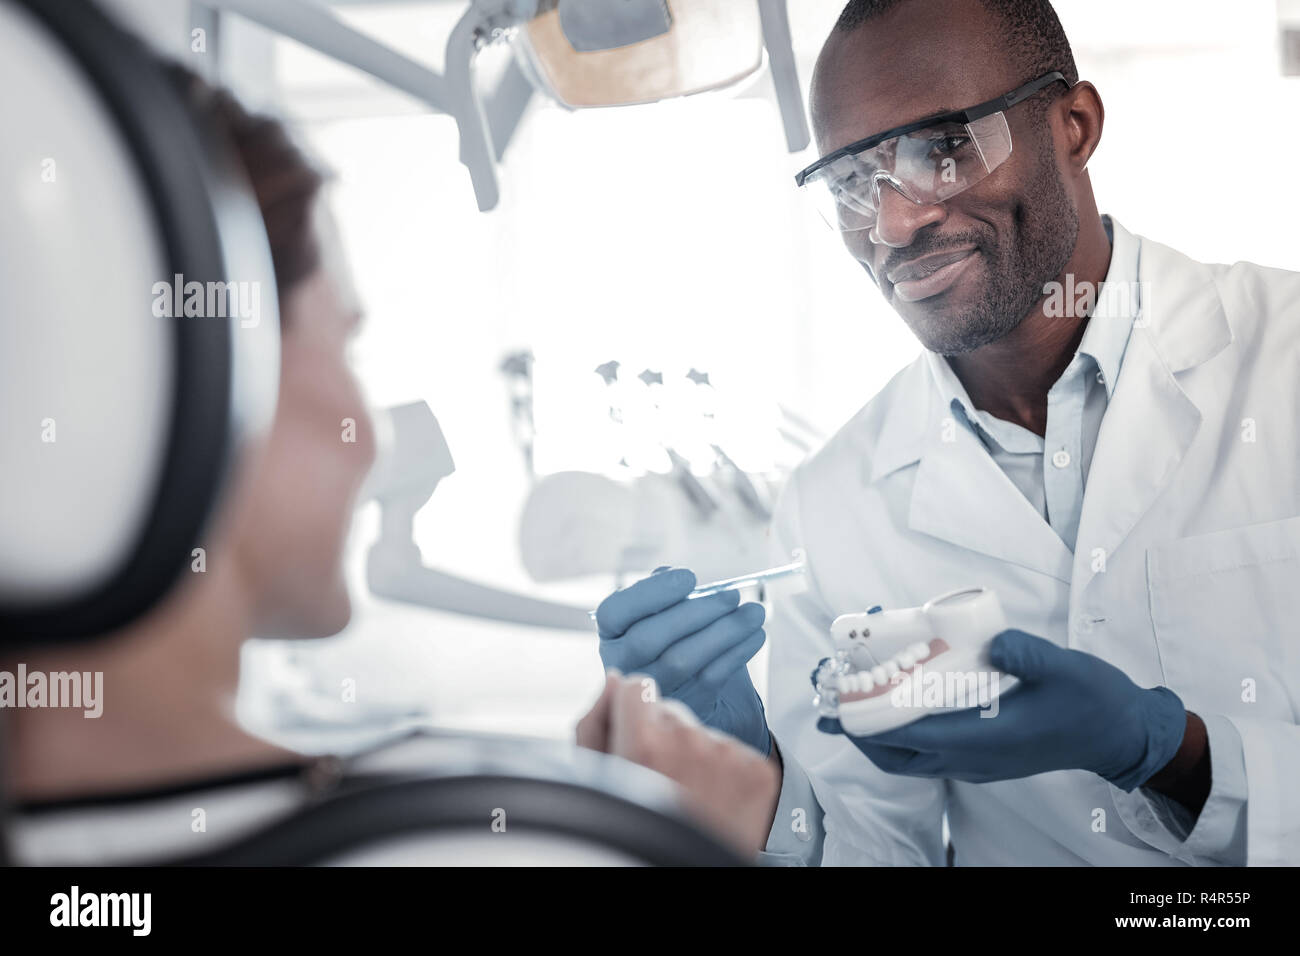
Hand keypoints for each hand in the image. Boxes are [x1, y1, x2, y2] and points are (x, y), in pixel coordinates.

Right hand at [577, 671, 780, 855]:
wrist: (689, 871)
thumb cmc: (635, 836)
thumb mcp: (598, 783)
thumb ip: (596, 724)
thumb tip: (614, 680)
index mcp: (645, 743)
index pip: (638, 686)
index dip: (632, 711)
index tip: (634, 736)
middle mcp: (691, 742)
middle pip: (671, 711)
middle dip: (662, 736)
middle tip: (660, 780)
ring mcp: (729, 755)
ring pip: (702, 732)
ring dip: (694, 755)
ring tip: (688, 796)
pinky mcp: (758, 769)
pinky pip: (733, 751)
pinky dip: (724, 772)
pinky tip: (714, 802)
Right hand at [594, 567, 770, 754]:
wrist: (685, 683)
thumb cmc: (670, 632)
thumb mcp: (658, 610)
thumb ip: (662, 590)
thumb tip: (680, 580)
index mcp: (613, 632)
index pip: (615, 612)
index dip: (651, 593)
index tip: (690, 577)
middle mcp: (622, 662)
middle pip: (649, 638)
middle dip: (695, 613)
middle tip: (731, 595)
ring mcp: (651, 686)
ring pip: (682, 660)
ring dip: (724, 632)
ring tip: (753, 612)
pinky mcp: (682, 702)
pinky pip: (709, 677)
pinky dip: (737, 653)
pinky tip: (755, 635)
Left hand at [819, 629, 1187, 790]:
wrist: (1120, 735)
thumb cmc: (1093, 702)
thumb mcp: (1063, 669)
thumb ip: (1026, 654)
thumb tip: (991, 640)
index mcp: (985, 739)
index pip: (910, 735)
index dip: (871, 719)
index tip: (841, 698)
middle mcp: (973, 758)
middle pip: (898, 756)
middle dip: (861, 732)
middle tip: (832, 704)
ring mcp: (977, 763)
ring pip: (911, 760)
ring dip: (879, 736)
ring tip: (852, 707)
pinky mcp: (984, 758)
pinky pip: (929, 754)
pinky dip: (904, 736)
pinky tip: (899, 706)